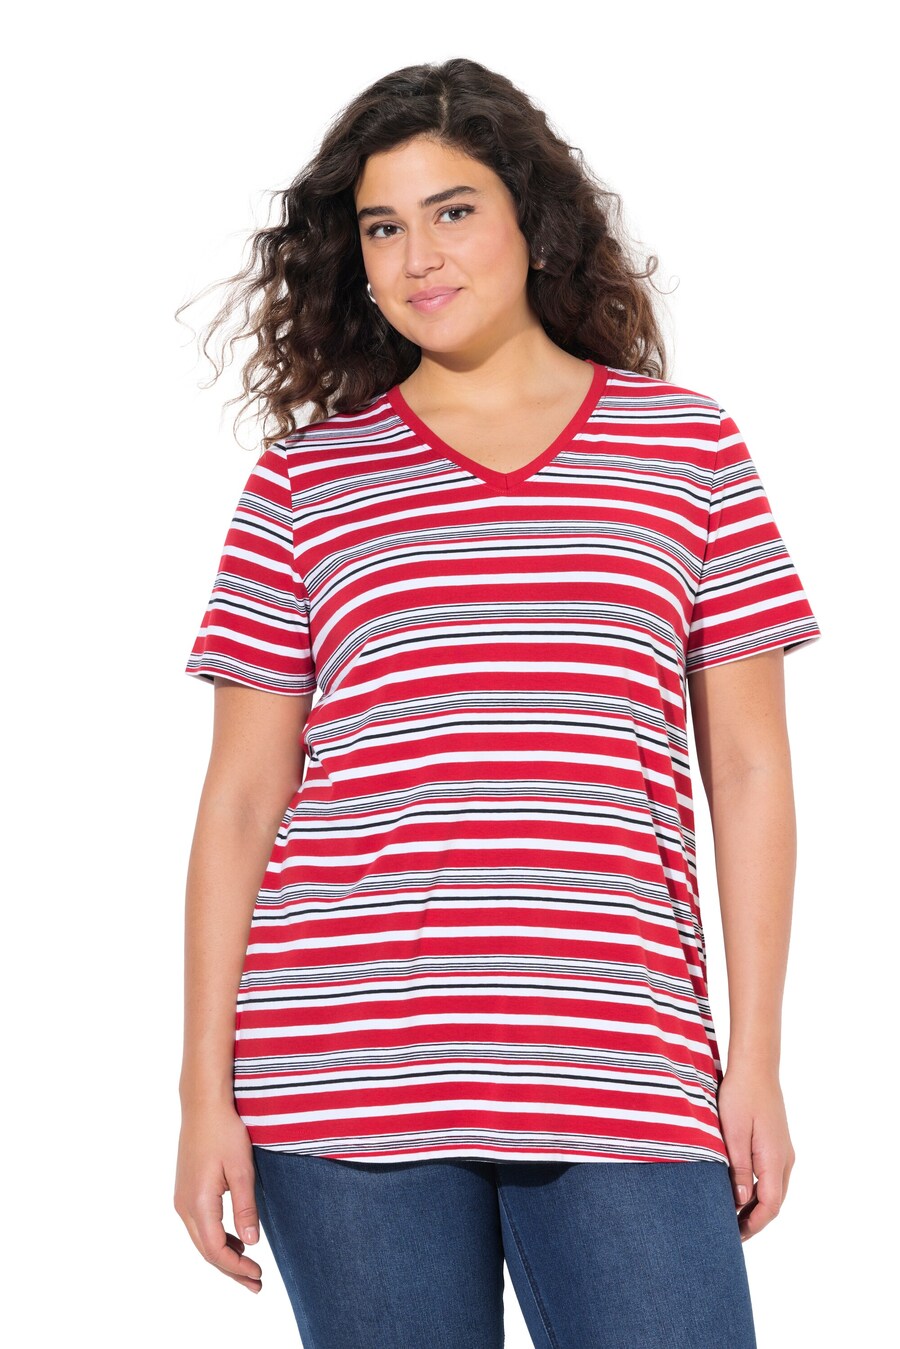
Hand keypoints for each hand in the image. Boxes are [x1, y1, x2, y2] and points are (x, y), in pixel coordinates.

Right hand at [174, 1100, 262, 1291]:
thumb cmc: (225, 1132)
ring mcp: (182, 1200)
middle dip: (231, 1270)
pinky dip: (216, 1239)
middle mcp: (184, 1206)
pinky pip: (199, 1226)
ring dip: (224, 1256)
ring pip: (202, 1240)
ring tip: (249, 1268)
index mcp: (198, 1203)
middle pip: (206, 1251)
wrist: (203, 1107)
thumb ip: (245, 1208)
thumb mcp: (242, 1169)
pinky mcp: (185, 1192)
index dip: (237, 1267)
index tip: (258, 1275)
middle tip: (256, 1284)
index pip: (216, 1250)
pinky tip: (234, 1241)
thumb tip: (250, 1244)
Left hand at [716, 1065, 795, 1242]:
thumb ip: (737, 1167)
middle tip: (729, 1233)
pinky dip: (758, 1190)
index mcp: (774, 1160)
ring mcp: (784, 1151)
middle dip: (754, 1221)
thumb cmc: (740, 1095)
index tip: (734, 1238)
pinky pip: (771, 1176)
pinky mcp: (778, 1144)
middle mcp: (785, 1160)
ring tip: (730, 1216)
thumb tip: (740, 1202)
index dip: (753, 1225)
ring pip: (774, 1190)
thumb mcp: (732, 1132)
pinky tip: (739, 1190)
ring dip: (756, 1206)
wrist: (756, 1066)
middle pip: (774, 1203)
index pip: (769, 1206)